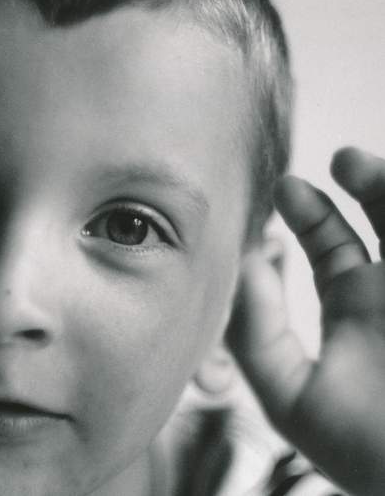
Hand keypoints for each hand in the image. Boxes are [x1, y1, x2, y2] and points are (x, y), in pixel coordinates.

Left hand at [228, 148, 384, 495]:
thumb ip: (257, 338)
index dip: (310, 215)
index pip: (332, 247)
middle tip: (334, 161)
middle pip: (382, 217)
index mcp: (356, 307)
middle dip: (361, 183)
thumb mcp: (293, 398)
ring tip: (354, 161)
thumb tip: (243, 270)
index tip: (284, 189)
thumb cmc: (367, 453)